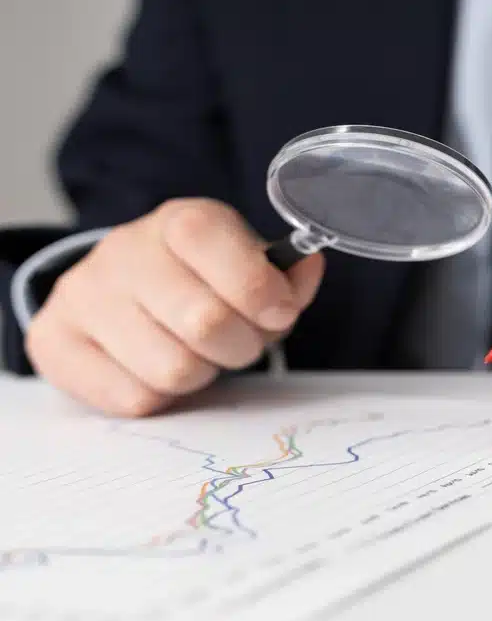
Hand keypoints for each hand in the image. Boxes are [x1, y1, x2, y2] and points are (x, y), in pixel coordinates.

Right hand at [26, 198, 324, 416]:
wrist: (119, 288)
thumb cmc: (200, 281)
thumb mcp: (248, 266)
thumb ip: (285, 277)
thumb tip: (308, 268)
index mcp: (182, 222)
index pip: (230, 257)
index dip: (264, 296)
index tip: (277, 312)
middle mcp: (125, 251)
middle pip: (208, 324)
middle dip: (241, 347)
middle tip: (238, 342)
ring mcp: (83, 295)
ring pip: (173, 370)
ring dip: (200, 374)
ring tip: (194, 352)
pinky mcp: (54, 341)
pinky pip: (133, 399)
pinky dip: (160, 396)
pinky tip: (155, 367)